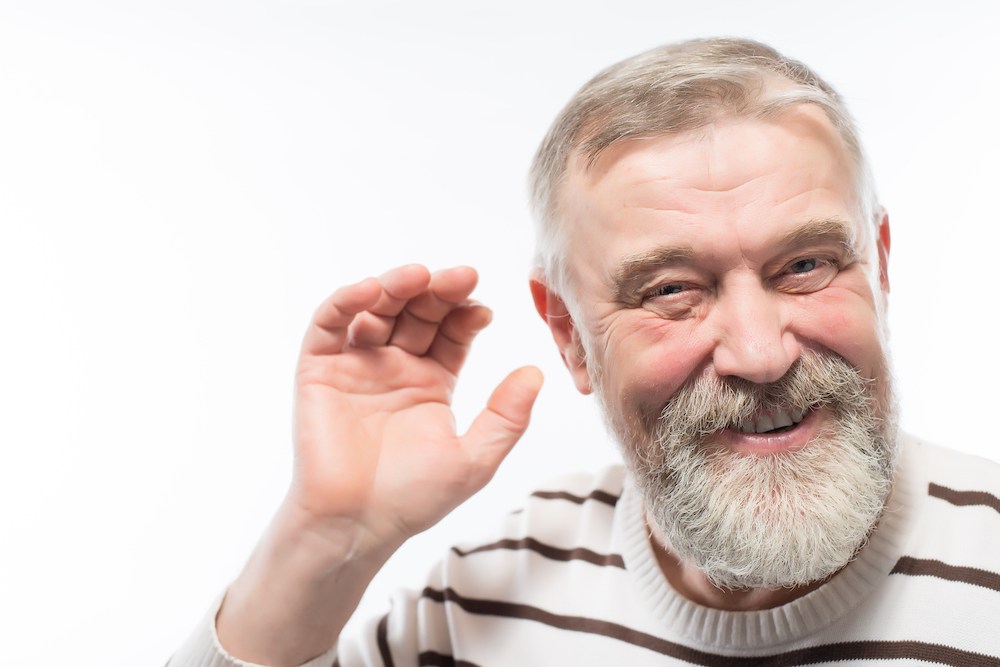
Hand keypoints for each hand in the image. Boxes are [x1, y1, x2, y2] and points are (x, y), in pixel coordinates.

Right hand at [290, 264, 542, 554]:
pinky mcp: (319, 369)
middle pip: (418, 312)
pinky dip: (347, 301)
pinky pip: (329, 325)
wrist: (355, 524)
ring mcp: (356, 365)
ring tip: (418, 276)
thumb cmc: (413, 498)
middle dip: (439, 291)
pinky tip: (371, 290)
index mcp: (432, 381)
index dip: (467, 315)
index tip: (483, 310)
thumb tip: (536, 372)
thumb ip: (507, 417)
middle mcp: (395, 366)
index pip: (453, 332)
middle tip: (461, 277)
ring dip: (396, 286)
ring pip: (377, 309)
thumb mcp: (474, 459)